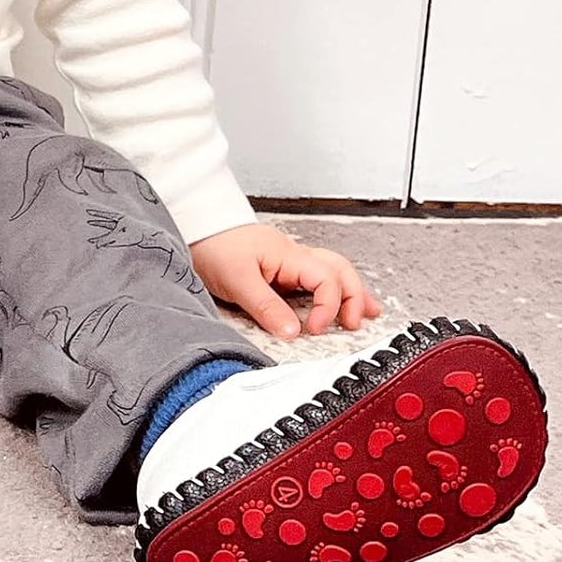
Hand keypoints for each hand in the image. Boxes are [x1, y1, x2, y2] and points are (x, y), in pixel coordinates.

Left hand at [189, 222, 383, 338]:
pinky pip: (314, 278)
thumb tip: (293, 333)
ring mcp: (288, 261)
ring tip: (366, 313)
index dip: (327, 307)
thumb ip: (266, 307)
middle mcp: (294, 256)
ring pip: (332, 272)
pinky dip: (331, 291)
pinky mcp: (278, 269)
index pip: (326, 279)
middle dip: (353, 297)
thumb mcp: (237, 280)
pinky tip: (336, 302)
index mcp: (288, 255)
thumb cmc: (213, 245)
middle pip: (340, 272)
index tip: (313, 329)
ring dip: (350, 292)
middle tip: (353, 324)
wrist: (194, 228)